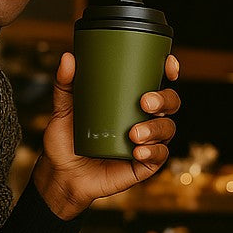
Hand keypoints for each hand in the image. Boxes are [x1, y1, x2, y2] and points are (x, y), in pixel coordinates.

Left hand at [33, 53, 180, 219]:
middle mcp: (144, 119)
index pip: (157, 82)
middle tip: (145, 102)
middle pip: (170, 103)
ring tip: (134, 134)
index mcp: (130, 102)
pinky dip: (153, 151)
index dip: (169, 71)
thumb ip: (65, 84)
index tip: (169, 64)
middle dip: (165, 99)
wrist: (62, 175)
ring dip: (156, 128)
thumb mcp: (63, 110)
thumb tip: (68, 57)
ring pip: (168, 129)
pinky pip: (160, 156)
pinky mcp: (144, 165)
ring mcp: (147, 142)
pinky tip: (138, 151)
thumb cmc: (66, 140)